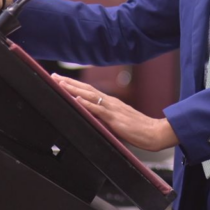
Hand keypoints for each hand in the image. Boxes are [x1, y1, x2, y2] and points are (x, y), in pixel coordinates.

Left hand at [52, 75, 178, 151]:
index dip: (74, 85)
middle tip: (53, 76)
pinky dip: (87, 103)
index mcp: (111, 103)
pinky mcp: (115, 118)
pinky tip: (77, 99)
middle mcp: (110, 102)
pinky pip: (99, 109)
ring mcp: (112, 108)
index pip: (89, 91)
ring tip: (59, 83)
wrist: (155, 133)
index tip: (61, 80)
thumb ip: (108, 118)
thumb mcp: (120, 121)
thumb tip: (96, 118)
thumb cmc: (140, 129)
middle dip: (68, 82)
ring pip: (89, 95)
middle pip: (86, 89)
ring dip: (73, 89)